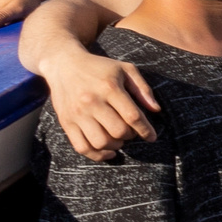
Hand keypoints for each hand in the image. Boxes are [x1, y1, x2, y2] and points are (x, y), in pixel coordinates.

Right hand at [44, 43, 159, 160]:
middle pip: (118, 131)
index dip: (145, 130)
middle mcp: (92, 102)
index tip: (152, 137)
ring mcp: (77, 114)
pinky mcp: (66, 122)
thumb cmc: (100, 68)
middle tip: (131, 132)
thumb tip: (156, 110)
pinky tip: (108, 152)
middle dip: (130, 136)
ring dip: (115, 146)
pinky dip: (97, 155)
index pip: (132, 116)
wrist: (65, 65)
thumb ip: (143, 88)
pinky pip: (82, 147)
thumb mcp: (125, 69)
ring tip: (119, 139)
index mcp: (109, 88)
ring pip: (101, 142)